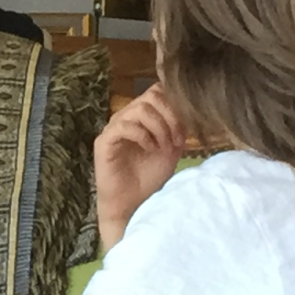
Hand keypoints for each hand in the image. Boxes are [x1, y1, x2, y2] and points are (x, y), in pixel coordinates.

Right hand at [94, 86, 185, 248]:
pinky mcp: (104, 141)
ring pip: (140, 109)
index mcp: (142, 116)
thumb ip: (178, 127)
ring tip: (165, 147)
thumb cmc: (149, 177)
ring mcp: (114, 127)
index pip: (157, 91)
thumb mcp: (172, 149)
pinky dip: (143, 136)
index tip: (185, 127)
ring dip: (159, 127)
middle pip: (151, 96)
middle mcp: (126, 117)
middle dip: (170, 116)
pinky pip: (124, 126)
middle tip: (177, 140)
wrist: (132, 204)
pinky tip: (151, 149)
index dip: (175, 103)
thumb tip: (189, 109)